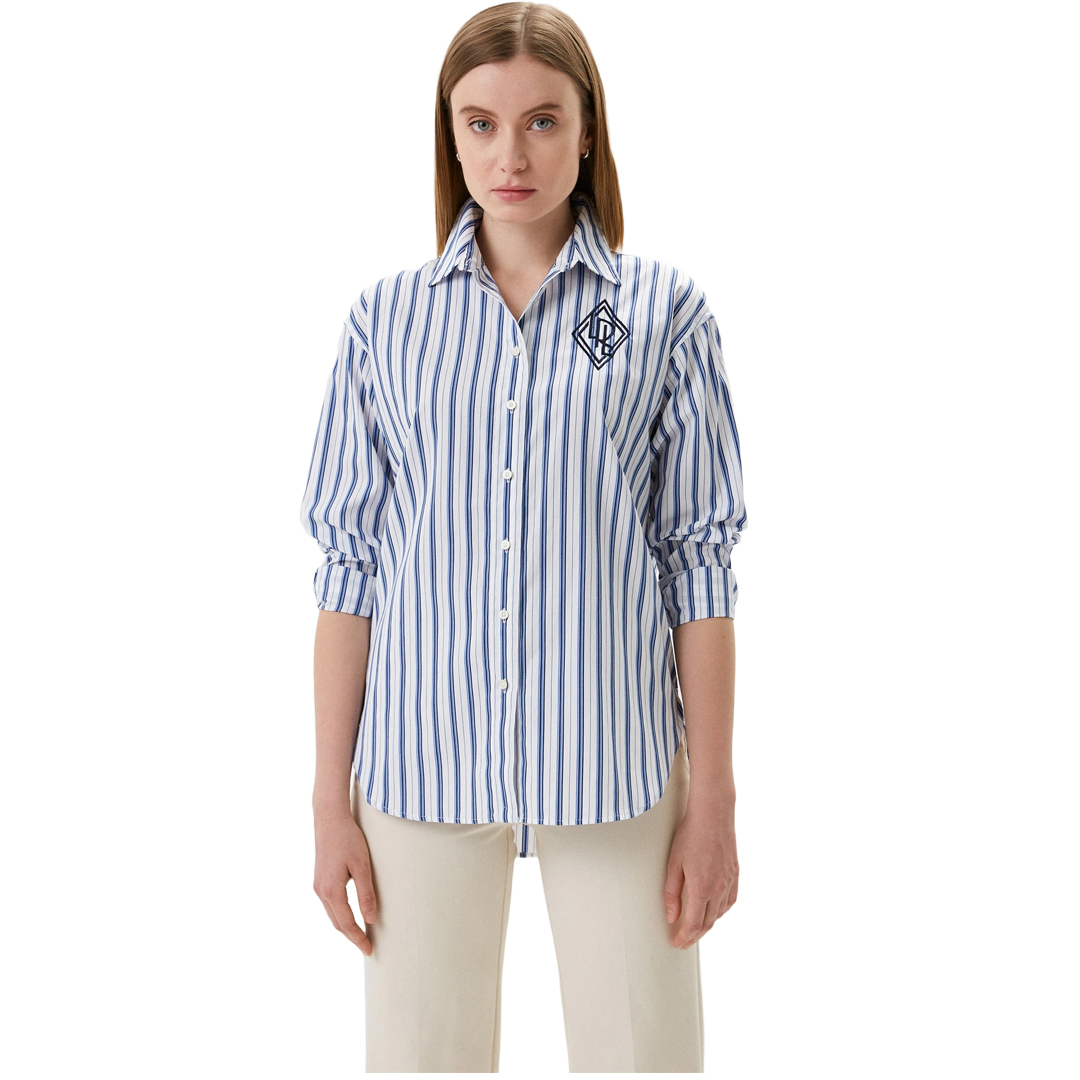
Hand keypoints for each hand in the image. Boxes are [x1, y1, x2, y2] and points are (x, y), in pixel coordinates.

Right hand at [313, 807, 377, 954]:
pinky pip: (330, 904)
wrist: (329, 818)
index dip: (358, 938)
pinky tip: (349, 914)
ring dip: (345, 926)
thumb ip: (366, 894)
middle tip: (367, 946)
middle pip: (337, 922)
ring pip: (332, 914)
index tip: (369, 950)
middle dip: (351, 936)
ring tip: (360, 934)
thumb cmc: (348, 839)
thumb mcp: (362, 866)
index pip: (346, 923)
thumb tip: (371, 919)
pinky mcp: (320, 879)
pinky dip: (340, 914)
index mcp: (332, 891)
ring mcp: (318, 885)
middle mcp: (321, 891)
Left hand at [663, 798, 737, 948]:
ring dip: (708, 924)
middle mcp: (719, 888)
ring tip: (696, 928)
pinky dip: (721, 911)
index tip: (677, 943)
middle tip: (684, 941)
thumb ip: (672, 893)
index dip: (685, 937)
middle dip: (695, 935)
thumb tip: (672, 916)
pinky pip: (730, 901)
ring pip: (720, 914)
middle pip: (708, 923)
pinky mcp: (735, 874)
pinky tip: (714, 910)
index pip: (694, 924)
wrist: (713, 814)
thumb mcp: (674, 863)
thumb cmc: (691, 835)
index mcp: (702, 888)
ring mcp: (729, 882)